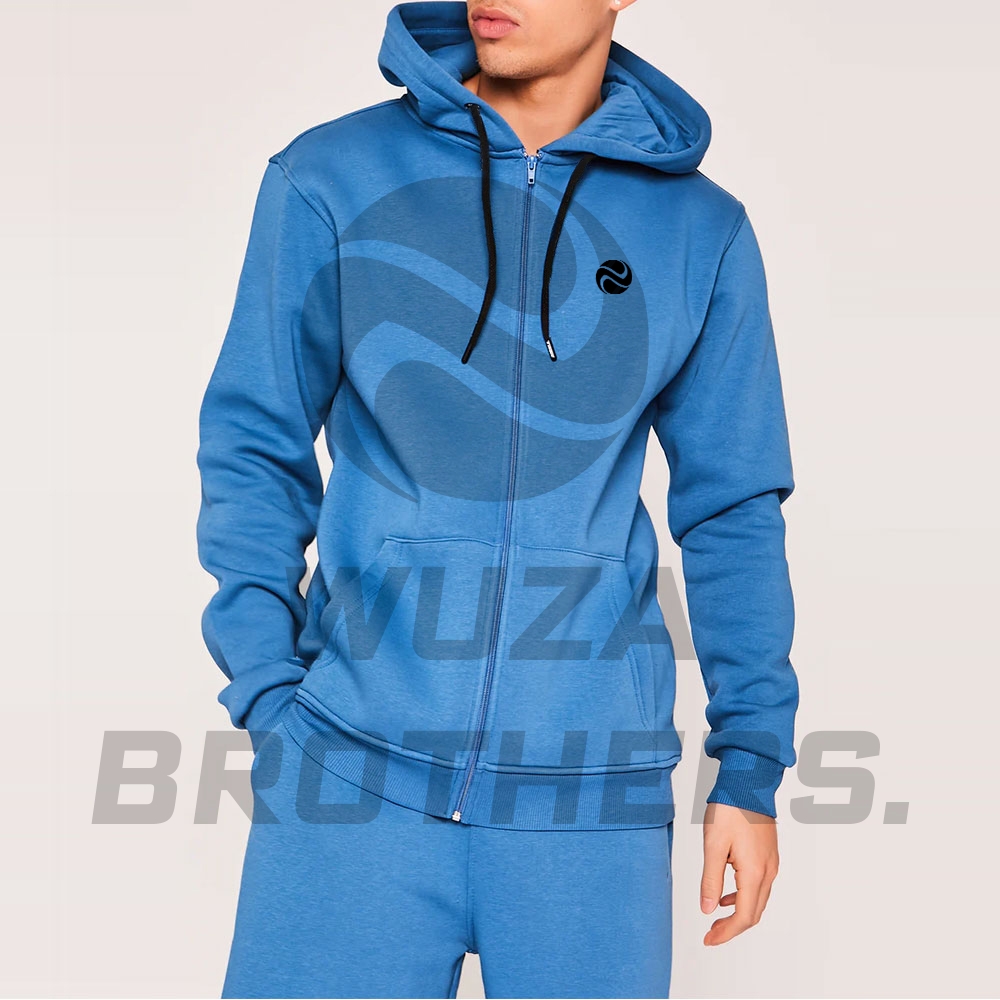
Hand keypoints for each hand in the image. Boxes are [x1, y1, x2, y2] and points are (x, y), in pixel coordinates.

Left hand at [700, 801, 779, 944]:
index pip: (744, 916)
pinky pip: (759, 885)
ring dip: (738, 913)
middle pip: (754, 912)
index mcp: (754, 872)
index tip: (709, 939)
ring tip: (716, 917)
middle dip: (732, 928)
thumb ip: (711, 880)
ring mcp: (771, 863)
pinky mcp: (768, 854)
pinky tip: (727, 895)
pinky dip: (743, 896)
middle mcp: (768, 871)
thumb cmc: (730, 807)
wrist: (748, 782)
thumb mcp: (713, 845)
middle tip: (711, 934)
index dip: (727, 933)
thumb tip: (708, 909)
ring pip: (758, 900)